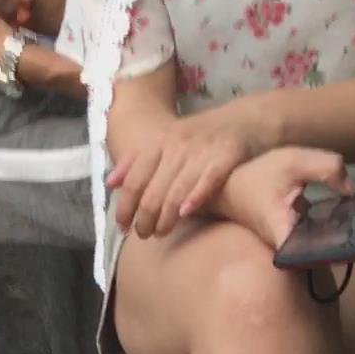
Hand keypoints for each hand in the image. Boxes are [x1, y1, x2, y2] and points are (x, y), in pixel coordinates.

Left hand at [109, 106, 264, 239]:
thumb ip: (136, 162)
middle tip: (144, 235)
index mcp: (158, 142)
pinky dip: (196, 196)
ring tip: (161, 233)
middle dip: (144, 218)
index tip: (122, 227)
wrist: (244, 118)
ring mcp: (201, 150)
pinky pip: (209, 179)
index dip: (125, 207)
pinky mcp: (227, 155)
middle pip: (152, 191)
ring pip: (176, 190)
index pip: (134, 180)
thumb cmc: (199, 138)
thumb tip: (110, 184)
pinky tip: (187, 214)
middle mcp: (177, 146)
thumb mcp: (164, 142)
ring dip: (165, 217)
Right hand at [215, 147, 354, 250]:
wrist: (232, 187)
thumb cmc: (257, 175)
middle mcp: (297, 250)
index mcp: (289, 238)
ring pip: (342, 239)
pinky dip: (354, 212)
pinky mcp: (308, 236)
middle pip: (343, 247)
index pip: (329, 252)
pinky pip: (336, 229)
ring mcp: (304, 245)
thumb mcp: (293, 162)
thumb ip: (328, 168)